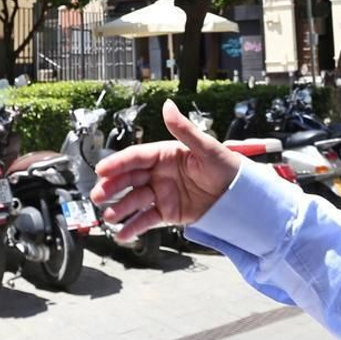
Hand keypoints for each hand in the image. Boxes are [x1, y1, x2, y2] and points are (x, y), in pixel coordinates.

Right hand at [90, 99, 241, 240]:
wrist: (241, 197)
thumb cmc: (227, 167)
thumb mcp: (206, 148)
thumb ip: (184, 129)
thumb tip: (168, 105)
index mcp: (165, 154)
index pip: (136, 157)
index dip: (118, 163)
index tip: (102, 170)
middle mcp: (160, 173)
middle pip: (129, 179)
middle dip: (112, 187)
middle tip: (99, 195)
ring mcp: (162, 194)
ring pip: (135, 201)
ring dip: (120, 209)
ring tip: (109, 217)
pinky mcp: (167, 213)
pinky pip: (146, 220)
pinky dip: (133, 227)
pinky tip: (122, 234)